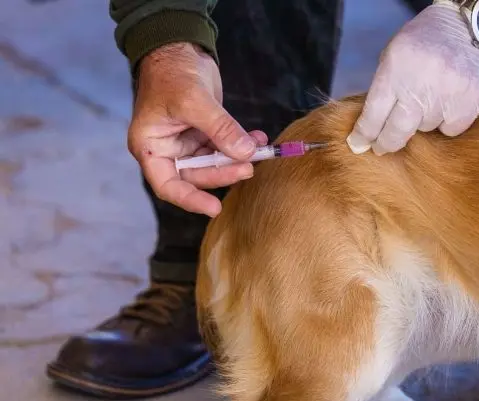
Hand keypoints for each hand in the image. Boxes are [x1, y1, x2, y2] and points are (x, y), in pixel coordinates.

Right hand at [129, 42, 262, 216]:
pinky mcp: (204, 134)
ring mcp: (187, 143)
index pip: (167, 185)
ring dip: (237, 158)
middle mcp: (167, 150)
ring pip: (214, 163)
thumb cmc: (171, 72)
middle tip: (249, 166)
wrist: (178, 47)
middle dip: (224, 172)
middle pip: (197, 176)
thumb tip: (245, 153)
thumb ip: (220, 129)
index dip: (190, 199)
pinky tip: (258, 139)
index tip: (215, 208)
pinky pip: (224, 147)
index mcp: (151, 147)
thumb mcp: (194, 101)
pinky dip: (241, 144)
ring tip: (259, 149)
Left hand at [347, 3, 478, 155]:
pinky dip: (447, 121)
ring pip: (424, 129)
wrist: (474, 27)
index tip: (358, 145)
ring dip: (423, 120)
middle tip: (382, 147)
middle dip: (386, 143)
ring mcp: (445, 97)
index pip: (373, 113)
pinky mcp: (468, 106)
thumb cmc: (430, 39)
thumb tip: (375, 122)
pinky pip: (449, 129)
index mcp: (396, 69)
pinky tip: (450, 101)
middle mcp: (419, 85)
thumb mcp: (397, 52)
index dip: (364, 134)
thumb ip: (386, 84)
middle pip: (396, 132)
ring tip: (431, 97)